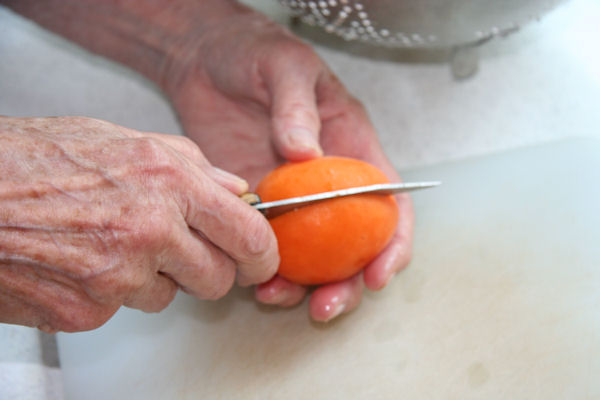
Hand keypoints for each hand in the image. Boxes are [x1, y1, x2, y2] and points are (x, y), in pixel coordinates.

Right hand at [0, 116, 277, 331]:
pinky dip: (111, 292)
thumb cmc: (35, 159)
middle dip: (207, 269)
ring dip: (153, 278)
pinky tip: (82, 260)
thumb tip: (234, 190)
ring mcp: (118, 278)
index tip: (261, 259)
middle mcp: (150, 231)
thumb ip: (190, 165)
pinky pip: (123, 309)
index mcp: (167, 181)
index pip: (247, 233)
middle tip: (183, 252)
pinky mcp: (87, 312)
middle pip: (217, 279)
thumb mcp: (122, 139)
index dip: (262, 253)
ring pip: (169, 297)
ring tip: (111, 243)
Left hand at [163, 8, 414, 321]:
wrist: (204, 61)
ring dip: (301, 287)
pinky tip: (250, 279)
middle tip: (325, 306)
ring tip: (276, 296)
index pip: (390, 206)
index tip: (378, 274)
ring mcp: (291, 201)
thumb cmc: (256, 54)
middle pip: (353, 246)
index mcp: (353, 152)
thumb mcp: (285, 68)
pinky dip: (263, 269)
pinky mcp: (256, 206)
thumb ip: (298, 108)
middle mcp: (328, 186)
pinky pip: (266, 247)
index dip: (393, 244)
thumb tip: (305, 155)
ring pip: (310, 258)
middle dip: (346, 284)